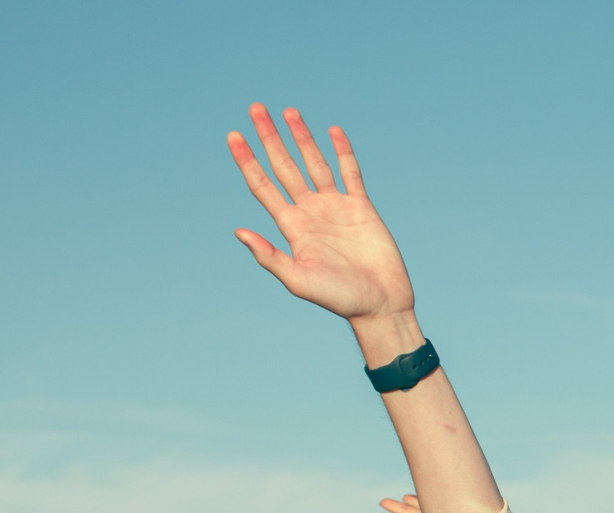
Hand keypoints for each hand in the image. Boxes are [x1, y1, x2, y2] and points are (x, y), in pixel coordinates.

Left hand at [227, 105, 414, 332]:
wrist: (380, 304)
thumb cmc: (339, 299)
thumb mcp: (299, 280)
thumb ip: (270, 256)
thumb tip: (239, 231)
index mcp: (292, 227)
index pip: (263, 185)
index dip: (247, 161)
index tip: (233, 135)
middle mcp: (310, 211)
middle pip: (284, 166)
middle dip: (268, 138)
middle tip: (255, 108)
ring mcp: (336, 207)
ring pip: (314, 163)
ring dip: (300, 137)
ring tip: (288, 111)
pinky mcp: (362, 207)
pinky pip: (350, 172)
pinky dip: (342, 151)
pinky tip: (332, 130)